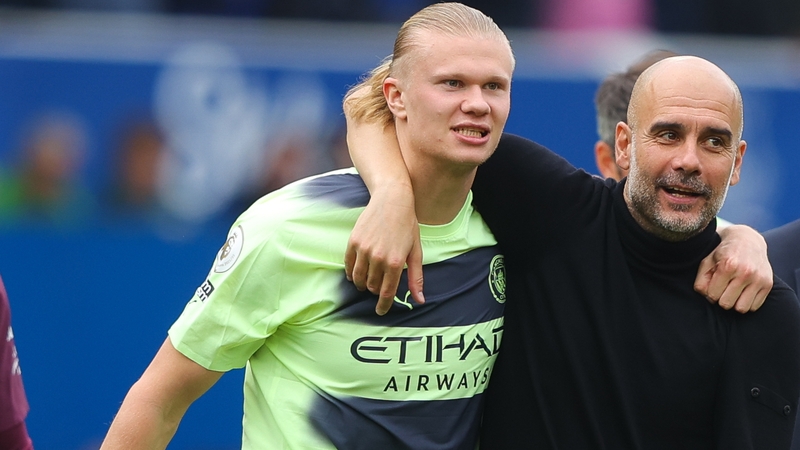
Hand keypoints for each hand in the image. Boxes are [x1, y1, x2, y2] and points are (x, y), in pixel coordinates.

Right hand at [345, 183, 424, 314]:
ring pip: (358, 278)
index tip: (381, 311)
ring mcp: (363, 250)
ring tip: (366, 283)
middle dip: (375, 291)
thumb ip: (416, 277)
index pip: (386, 293)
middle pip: (372, 286)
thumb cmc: (407, 225)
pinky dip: (351, 273)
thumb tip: (420, 300)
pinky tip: (356, 274)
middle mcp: (378, 258)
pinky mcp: (353, 242)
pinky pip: (348, 265)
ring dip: (362, 284)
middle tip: (378, 288)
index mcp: (395, 262)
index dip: (383, 305)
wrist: (392, 200)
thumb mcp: (415, 251)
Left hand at [694, 224, 771, 312]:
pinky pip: (754, 307)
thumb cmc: (724, 253)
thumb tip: (708, 298)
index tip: (713, 285)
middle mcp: (745, 272)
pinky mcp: (768, 284)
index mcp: (728, 265)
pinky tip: (743, 291)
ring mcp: (758, 278)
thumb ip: (701, 281)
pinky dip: (747, 303)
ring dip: (735, 303)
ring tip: (733, 291)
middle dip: (721, 298)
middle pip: (726, 304)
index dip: (710, 293)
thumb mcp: (707, 262)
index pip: (713, 295)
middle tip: (723, 288)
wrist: (748, 241)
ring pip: (741, 308)